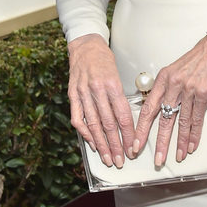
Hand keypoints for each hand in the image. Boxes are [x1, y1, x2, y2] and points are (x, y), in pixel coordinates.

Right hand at [67, 34, 134, 168]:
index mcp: (112, 84)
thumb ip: (120, 98)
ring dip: (102, 145)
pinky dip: (85, 133)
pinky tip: (92, 143)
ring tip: (108, 158)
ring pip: (94, 125)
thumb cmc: (104, 60)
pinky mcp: (72, 95)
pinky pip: (78, 119)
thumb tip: (127, 124)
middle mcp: (97, 90)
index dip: (129, 135)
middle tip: (121, 160)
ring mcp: (82, 93)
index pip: (123, 116)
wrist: (85, 45)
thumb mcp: (118, 76)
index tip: (133, 148)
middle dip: (116, 146)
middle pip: (109, 124)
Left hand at [135, 18, 206, 165]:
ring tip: (177, 157)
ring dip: (180, 142)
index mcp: (163, 78)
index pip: (148, 108)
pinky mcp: (205, 93)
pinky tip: (192, 145)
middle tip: (156, 159)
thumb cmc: (200, 57)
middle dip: (158, 142)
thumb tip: (160, 108)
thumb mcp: (176, 69)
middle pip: (163, 118)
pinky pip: (197, 118)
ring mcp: (189, 89)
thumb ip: (167, 88)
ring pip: (181, 122)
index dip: (141, 128)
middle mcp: (173, 84)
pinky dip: (195, 134)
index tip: (135, 143)